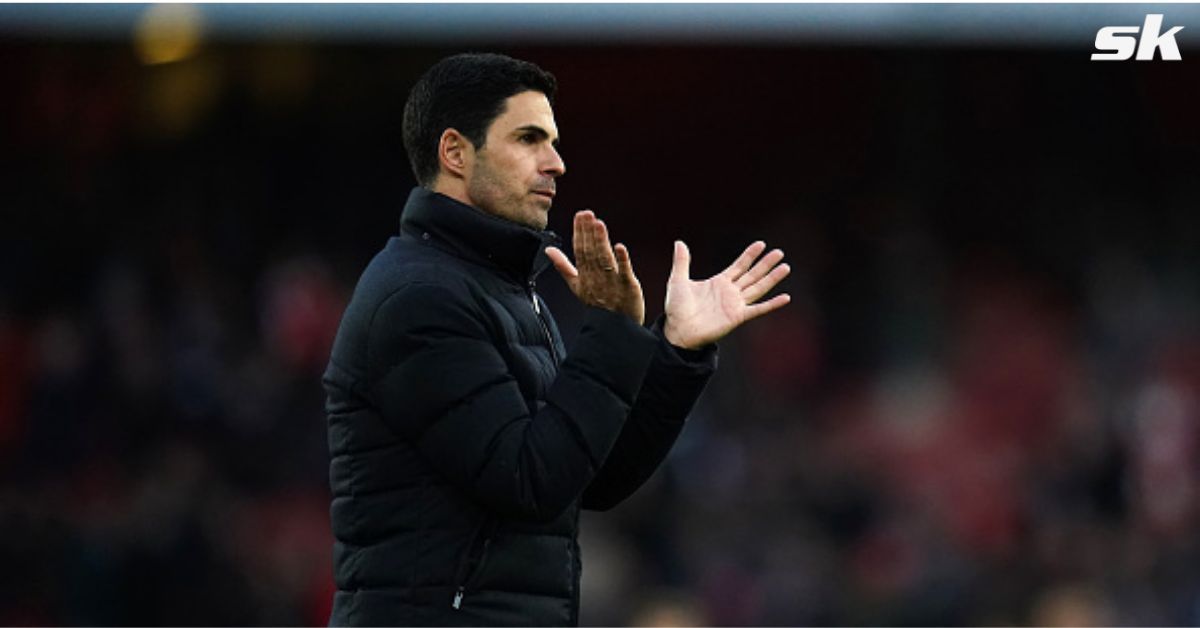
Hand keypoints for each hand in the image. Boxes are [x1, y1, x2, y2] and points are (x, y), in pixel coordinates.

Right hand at [545, 210, 644, 324]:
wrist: (614, 328)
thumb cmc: (597, 304)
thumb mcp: (576, 285)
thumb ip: (563, 266)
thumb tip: (548, 250)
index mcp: (584, 276)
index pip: (580, 251)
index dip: (579, 233)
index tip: (579, 215)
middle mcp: (596, 278)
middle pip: (591, 252)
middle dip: (588, 232)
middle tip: (587, 214)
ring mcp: (612, 282)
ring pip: (604, 259)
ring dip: (601, 241)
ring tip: (599, 224)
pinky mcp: (628, 287)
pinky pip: (624, 272)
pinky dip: (622, 260)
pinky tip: (619, 246)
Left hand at [663, 240, 790, 348]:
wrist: (678, 330)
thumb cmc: (677, 309)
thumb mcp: (678, 281)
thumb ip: (682, 262)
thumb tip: (679, 242)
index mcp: (719, 282)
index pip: (739, 266)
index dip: (750, 255)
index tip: (761, 244)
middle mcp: (730, 292)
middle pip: (752, 275)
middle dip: (765, 264)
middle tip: (779, 252)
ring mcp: (735, 304)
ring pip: (758, 288)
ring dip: (772, 278)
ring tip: (785, 267)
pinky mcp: (738, 317)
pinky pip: (758, 309)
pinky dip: (772, 304)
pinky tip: (785, 298)